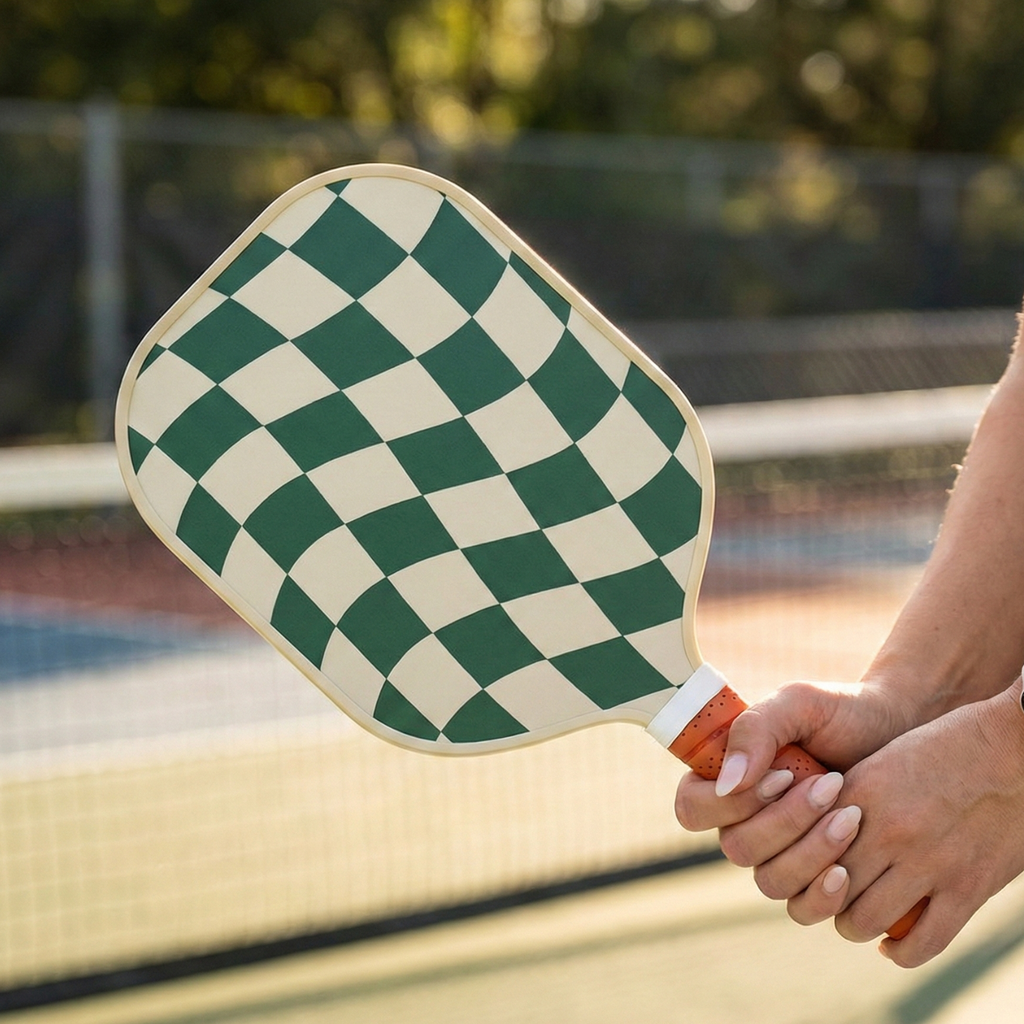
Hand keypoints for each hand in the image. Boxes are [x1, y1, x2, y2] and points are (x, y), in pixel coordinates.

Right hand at [674, 678, 923, 937]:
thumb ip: (756, 730)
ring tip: (852, 816)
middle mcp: (744, 821)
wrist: (903, 733)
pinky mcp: (815, 879)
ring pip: (769, 882)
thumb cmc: (844, 712)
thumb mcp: (798, 702)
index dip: (728, 804)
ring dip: (811, 853)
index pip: (692, 808)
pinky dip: (823, 895)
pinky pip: (801, 909)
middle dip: (787, 821)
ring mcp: (779, 854)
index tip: (782, 776)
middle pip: (736, 848)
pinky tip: (847, 870)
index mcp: (727, 778)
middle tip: (832, 786)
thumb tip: (729, 782)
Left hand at [788, 685, 1023, 966]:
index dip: (792, 857)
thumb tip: (813, 827)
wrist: (1015, 745)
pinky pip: (921, 942)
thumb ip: (847, 795)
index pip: (800, 841)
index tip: (798, 859)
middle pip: (823, 886)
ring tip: (855, 913)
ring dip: (852, 922)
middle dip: (816, 894)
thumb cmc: (944, 746)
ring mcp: (929, 862)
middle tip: (824, 892)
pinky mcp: (968, 887)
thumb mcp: (882, 760)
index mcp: (859, 791)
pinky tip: (891, 942)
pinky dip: (899, 950)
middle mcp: (887, 829)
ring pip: (862, 920)